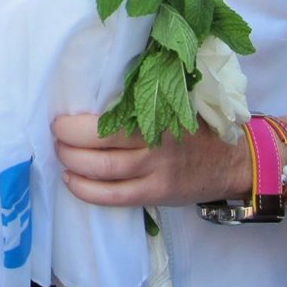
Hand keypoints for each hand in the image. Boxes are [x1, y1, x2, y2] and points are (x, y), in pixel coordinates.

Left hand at [52, 113, 249, 206]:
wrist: (231, 161)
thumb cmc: (194, 127)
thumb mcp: (172, 104)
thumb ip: (140, 100)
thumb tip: (92, 90)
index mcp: (156, 116)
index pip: (108, 121)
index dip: (76, 123)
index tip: (58, 118)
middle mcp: (154, 145)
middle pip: (100, 145)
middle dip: (68, 142)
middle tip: (55, 135)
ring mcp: (155, 172)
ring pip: (103, 172)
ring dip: (73, 164)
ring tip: (60, 155)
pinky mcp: (156, 194)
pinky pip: (114, 197)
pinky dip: (87, 191)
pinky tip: (72, 182)